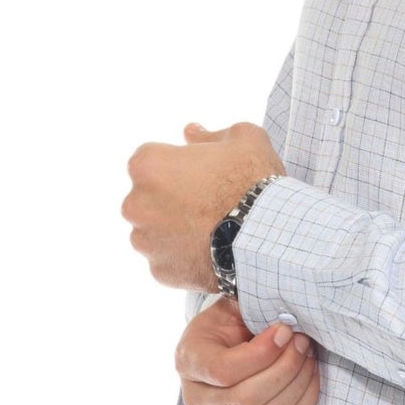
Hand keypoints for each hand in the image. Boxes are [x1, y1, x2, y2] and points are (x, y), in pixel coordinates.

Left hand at [123, 119, 285, 291]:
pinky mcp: (160, 271)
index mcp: (148, 165)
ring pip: (155, 232)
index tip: (202, 174)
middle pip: (148, 198)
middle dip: (171, 199)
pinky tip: (212, 250)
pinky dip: (184, 257)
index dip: (178, 166)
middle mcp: (136, 203)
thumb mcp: (243, 138)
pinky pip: (168, 260)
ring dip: (175, 229)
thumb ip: (209, 135)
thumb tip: (191, 132)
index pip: (151, 161)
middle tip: (209, 203)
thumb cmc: (253, 181)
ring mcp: (145, 241)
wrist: (267, 237)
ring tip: (213, 230)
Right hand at [177, 296, 320, 404]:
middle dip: (285, 368)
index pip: (223, 371)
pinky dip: (305, 400)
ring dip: (298, 382)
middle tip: (302, 341)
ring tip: (307, 353)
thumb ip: (248, 309)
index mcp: (189, 362)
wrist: (228, 342)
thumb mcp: (231, 307)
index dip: (261, 353)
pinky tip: (310, 373)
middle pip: (246, 398)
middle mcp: (198, 399)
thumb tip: (285, 323)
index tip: (285, 330)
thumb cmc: (231, 320)